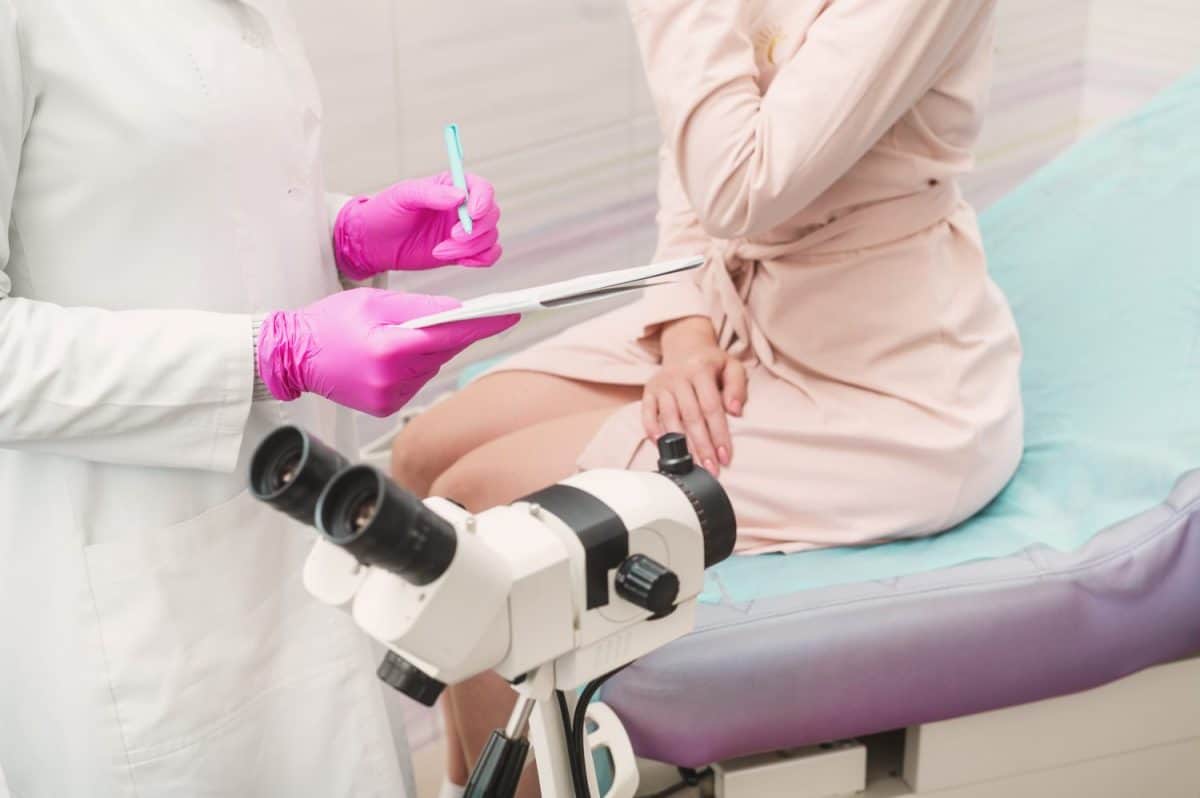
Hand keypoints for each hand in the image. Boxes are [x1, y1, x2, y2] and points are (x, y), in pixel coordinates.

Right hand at [258, 288, 516, 416]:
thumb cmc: (328, 322)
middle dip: (449, 333)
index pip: (449, 335)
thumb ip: (418, 307)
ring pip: (431, 368)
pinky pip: (415, 382)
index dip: (483, 324)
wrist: (291, 356)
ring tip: (398, 336)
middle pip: (442, 352)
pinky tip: (390, 356)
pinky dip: (413, 367)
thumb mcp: (373, 302)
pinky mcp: (384, 408)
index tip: (511, 315)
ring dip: (428, 351)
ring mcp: (388, 398)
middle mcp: (391, 379)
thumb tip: (458, 311)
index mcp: (388, 349)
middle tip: (458, 315)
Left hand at [333, 172, 501, 279]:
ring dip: (470, 248)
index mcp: (452, 186)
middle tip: (452, 236)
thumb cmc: (386, 212)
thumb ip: (431, 194)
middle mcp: (463, 207)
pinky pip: (488, 255)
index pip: (482, 189)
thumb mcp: (403, 196)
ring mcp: (465, 230)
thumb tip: (459, 196)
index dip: (483, 201)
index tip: (471, 214)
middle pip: (491, 215)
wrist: (374, 243)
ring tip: (440, 251)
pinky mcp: (463, 252)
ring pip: (489, 238)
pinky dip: (481, 260)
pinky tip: (460, 261)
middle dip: (475, 230)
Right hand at [642, 316, 747, 474]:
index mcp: (700, 369)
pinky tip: (662, 447)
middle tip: (711, 469)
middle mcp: (678, 377)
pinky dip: (652, 431)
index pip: (711, 407)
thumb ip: (737, 387)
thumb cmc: (712, 362)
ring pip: (669, 418)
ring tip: (691, 465)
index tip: (725, 456)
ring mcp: (661, 384)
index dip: (718, 433)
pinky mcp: (649, 391)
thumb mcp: (732, 366)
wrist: (685, 346)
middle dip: (701, 446)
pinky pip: (646, 414)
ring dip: (680, 445)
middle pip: (690, 416)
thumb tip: (735, 411)